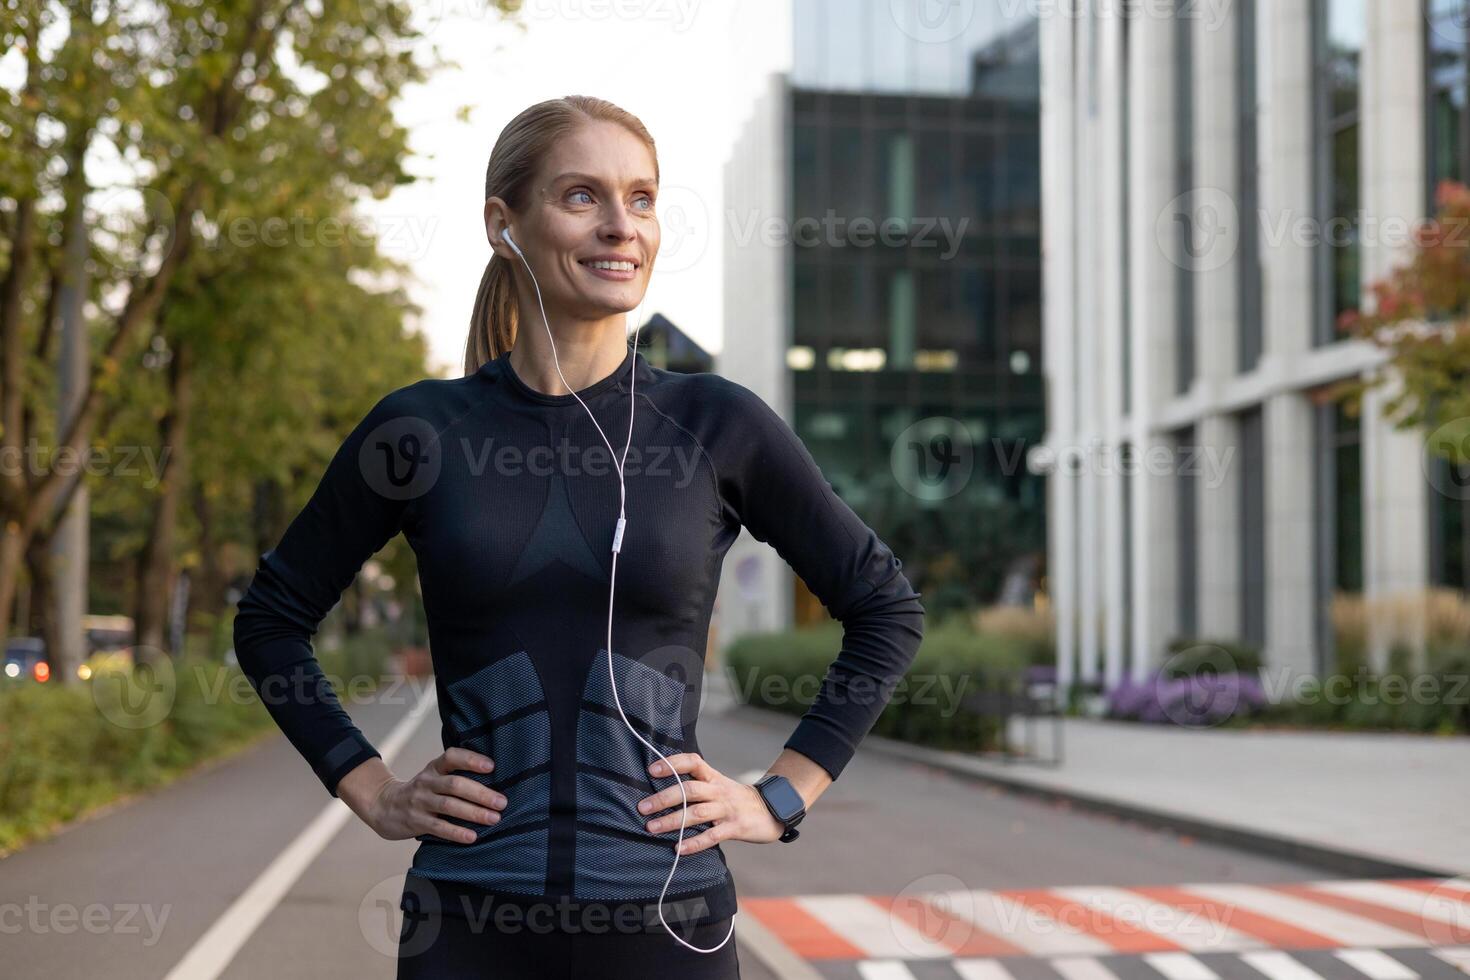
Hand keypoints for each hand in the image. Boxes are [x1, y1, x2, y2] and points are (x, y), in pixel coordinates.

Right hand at [363, 748, 506, 844]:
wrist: (382, 806)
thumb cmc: (420, 791)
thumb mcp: (433, 776)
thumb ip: (455, 775)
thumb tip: (495, 782)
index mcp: (434, 768)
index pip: (452, 757)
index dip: (471, 760)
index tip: (491, 766)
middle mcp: (426, 782)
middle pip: (455, 785)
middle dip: (481, 794)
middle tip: (502, 802)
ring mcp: (419, 802)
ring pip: (449, 806)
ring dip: (474, 813)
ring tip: (494, 819)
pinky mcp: (415, 821)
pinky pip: (438, 827)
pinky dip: (456, 832)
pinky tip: (472, 836)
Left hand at [636, 752, 787, 855]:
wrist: (772, 810)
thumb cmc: (737, 799)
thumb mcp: (719, 785)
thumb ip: (697, 785)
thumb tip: (663, 790)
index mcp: (713, 777)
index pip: (693, 762)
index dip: (673, 764)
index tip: (652, 770)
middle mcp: (719, 790)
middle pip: (689, 789)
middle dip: (664, 798)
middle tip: (643, 807)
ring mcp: (727, 809)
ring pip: (696, 813)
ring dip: (672, 821)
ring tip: (652, 828)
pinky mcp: (735, 828)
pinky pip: (712, 836)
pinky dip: (694, 843)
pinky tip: (678, 848)